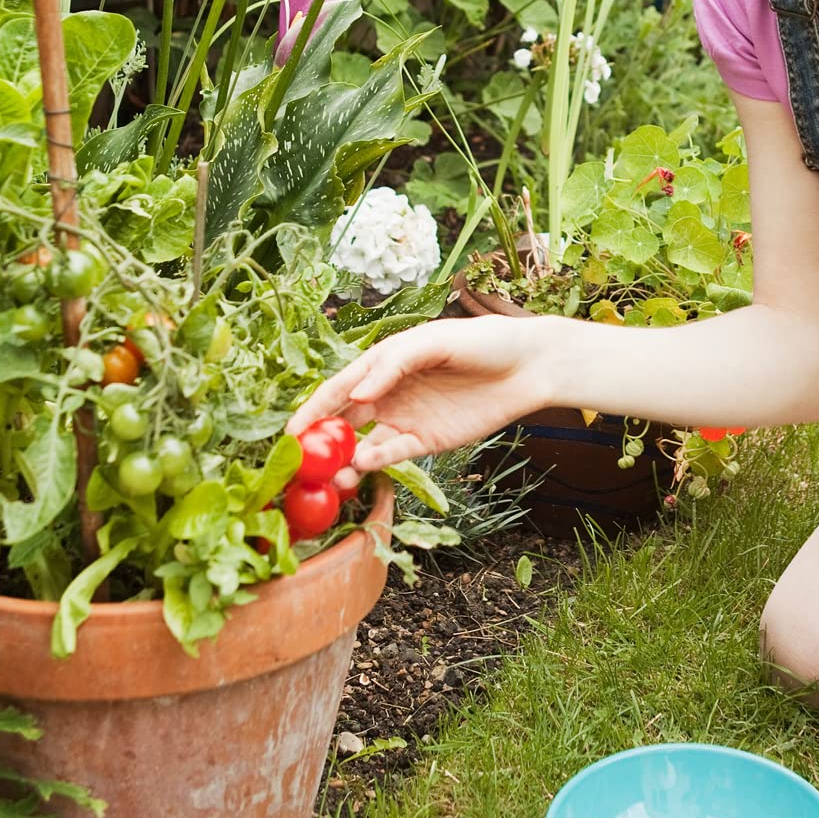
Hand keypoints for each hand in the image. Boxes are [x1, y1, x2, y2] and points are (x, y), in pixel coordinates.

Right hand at [285, 315, 550, 483]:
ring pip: (364, 444)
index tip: (290, 432)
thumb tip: (357, 393)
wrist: (528, 366)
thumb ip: (394, 364)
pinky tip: (364, 465)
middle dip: (321, 442)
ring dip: (346, 460)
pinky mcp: (427, 441)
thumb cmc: (482, 341)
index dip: (313, 409)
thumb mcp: (435, 341)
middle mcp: (388, 393)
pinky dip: (377, 461)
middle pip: (344, 421)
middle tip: (301, 464)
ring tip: (333, 476)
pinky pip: (394, 454)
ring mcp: (406, 419)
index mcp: (383, 363)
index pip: (339, 388)